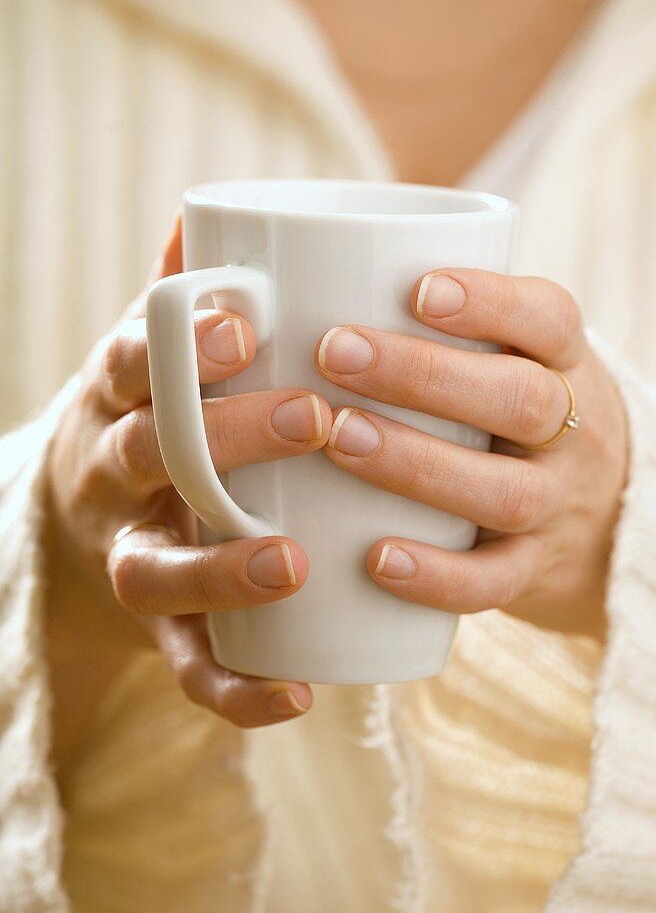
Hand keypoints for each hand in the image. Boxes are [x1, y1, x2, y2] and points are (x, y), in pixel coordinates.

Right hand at [44, 217, 330, 768]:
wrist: (86, 529)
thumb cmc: (150, 425)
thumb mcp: (152, 362)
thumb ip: (182, 302)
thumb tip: (206, 215)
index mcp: (121, 400)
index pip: (136, 362)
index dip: (182, 343)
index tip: (247, 323)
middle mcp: (114, 478)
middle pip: (151, 455)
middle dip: (224, 436)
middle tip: (312, 417)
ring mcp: (132, 559)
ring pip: (158, 570)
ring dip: (222, 567)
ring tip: (294, 563)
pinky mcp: (159, 631)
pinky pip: (186, 667)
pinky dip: (235, 689)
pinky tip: (298, 697)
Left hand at [315, 269, 628, 639]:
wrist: (611, 523)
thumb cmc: (517, 420)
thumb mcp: (516, 363)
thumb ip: (447, 332)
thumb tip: (292, 291)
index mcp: (566, 365)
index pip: (551, 321)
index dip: (492, 303)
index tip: (418, 289)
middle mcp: (573, 434)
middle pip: (522, 400)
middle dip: (425, 375)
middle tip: (337, 352)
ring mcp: (558, 508)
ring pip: (506, 492)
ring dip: (419, 464)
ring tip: (340, 438)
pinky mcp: (534, 571)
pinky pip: (495, 581)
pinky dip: (438, 575)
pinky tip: (376, 557)